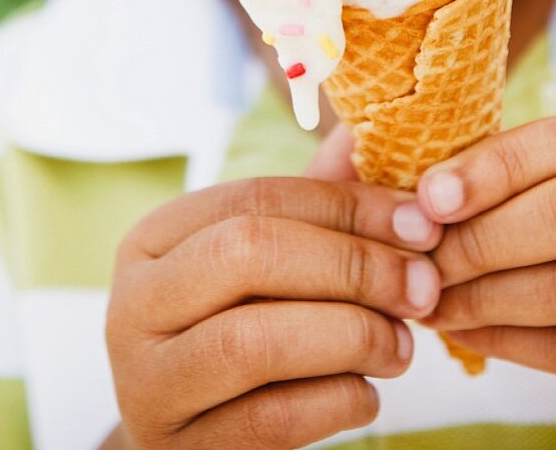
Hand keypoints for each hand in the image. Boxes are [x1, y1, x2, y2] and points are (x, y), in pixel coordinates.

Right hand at [105, 175, 441, 448]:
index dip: (348, 206)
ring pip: (255, 340)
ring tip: (402, 345)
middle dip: (351, 265)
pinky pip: (269, 420)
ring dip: (352, 336)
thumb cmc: (240, 328)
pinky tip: (368, 392)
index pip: (256, 198)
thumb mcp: (265, 262)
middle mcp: (134, 304)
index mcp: (153, 239)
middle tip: (421, 286)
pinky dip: (338, 400)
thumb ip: (314, 205)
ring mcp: (147, 383)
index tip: (421, 224)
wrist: (190, 440)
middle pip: (249, 254)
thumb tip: (368, 135)